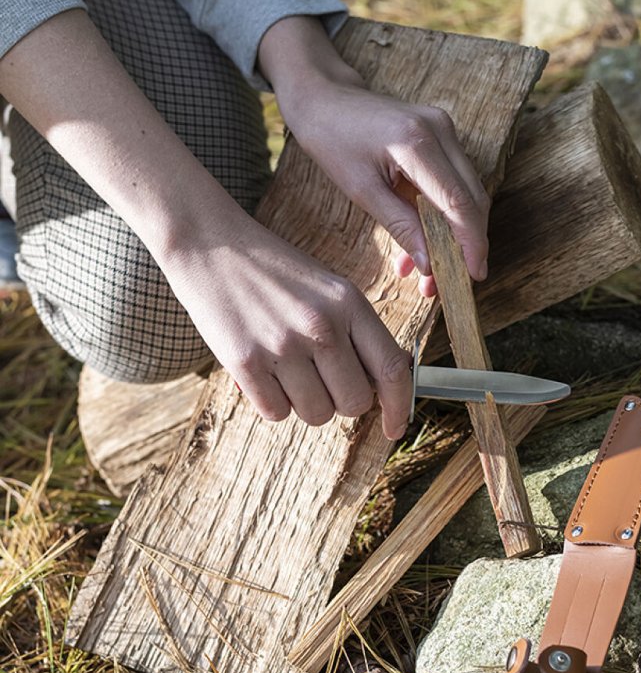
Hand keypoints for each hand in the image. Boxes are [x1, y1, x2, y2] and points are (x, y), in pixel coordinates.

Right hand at [163, 219, 411, 438]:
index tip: (395, 428)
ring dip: (305, 403)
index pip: (391, 369)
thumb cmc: (274, 272)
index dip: (399, 407)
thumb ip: (357, 333)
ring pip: (317, 414)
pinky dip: (272, 403)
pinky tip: (264, 372)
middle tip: (322, 381)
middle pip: (355, 403)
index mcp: (349, 303)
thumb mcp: (328, 290)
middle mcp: (321, 326)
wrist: (209, 245)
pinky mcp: (245, 362)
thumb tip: (382, 386)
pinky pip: (276, 413)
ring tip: (288, 370)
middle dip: (342, 403)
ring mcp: (282, 345)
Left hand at [259, 19, 490, 297]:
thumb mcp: (362, 191)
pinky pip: (452, 184)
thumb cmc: (333, 140)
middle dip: (466, 246)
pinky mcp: (441, 136)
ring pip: (467, 194)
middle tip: (450, 283)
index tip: (474, 276)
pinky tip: (422, 247)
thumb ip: (400, 226)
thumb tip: (430, 264)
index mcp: (418, 143)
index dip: (471, 244)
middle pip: (472, 200)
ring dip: (455, 236)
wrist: (325, 98)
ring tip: (431, 274)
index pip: (459, 203)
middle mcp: (441, 131)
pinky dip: (443, 218)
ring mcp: (444, 130)